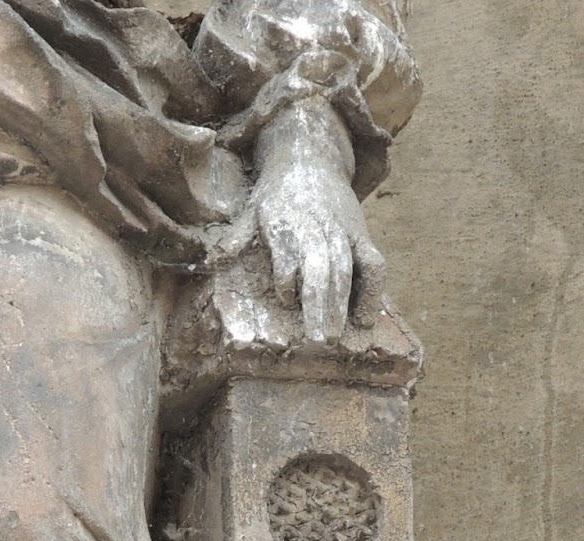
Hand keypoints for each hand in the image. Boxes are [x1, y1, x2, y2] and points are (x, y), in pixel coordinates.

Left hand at [250, 99, 384, 343]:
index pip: (288, 255)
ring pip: (346, 270)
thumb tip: (209, 262)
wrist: (310, 157)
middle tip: (318, 340)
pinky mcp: (361, 235)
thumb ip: (236, 238)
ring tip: (335, 337)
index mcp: (286, 223)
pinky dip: (373, 291)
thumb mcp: (251, 210)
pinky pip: (374, 264)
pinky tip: (365, 319)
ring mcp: (342, 232)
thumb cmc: (277, 193)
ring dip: (342, 305)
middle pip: (321, 269)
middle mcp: (316, 229)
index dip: (287, 278)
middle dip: (320, 305)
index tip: (286, 298)